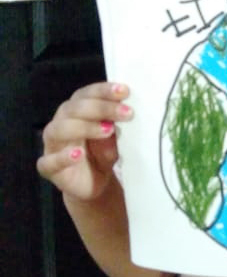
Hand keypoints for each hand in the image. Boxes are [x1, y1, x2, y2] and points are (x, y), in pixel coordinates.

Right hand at [36, 82, 132, 201]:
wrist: (94, 185)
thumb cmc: (102, 154)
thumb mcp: (114, 139)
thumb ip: (115, 127)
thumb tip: (124, 113)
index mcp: (77, 110)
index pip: (86, 94)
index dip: (104, 91)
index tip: (124, 91)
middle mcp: (61, 122)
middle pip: (74, 109)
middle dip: (101, 108)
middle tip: (127, 113)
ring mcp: (52, 145)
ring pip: (59, 129)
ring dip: (84, 127)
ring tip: (107, 130)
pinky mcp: (48, 168)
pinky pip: (49, 161)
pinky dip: (63, 157)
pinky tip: (78, 154)